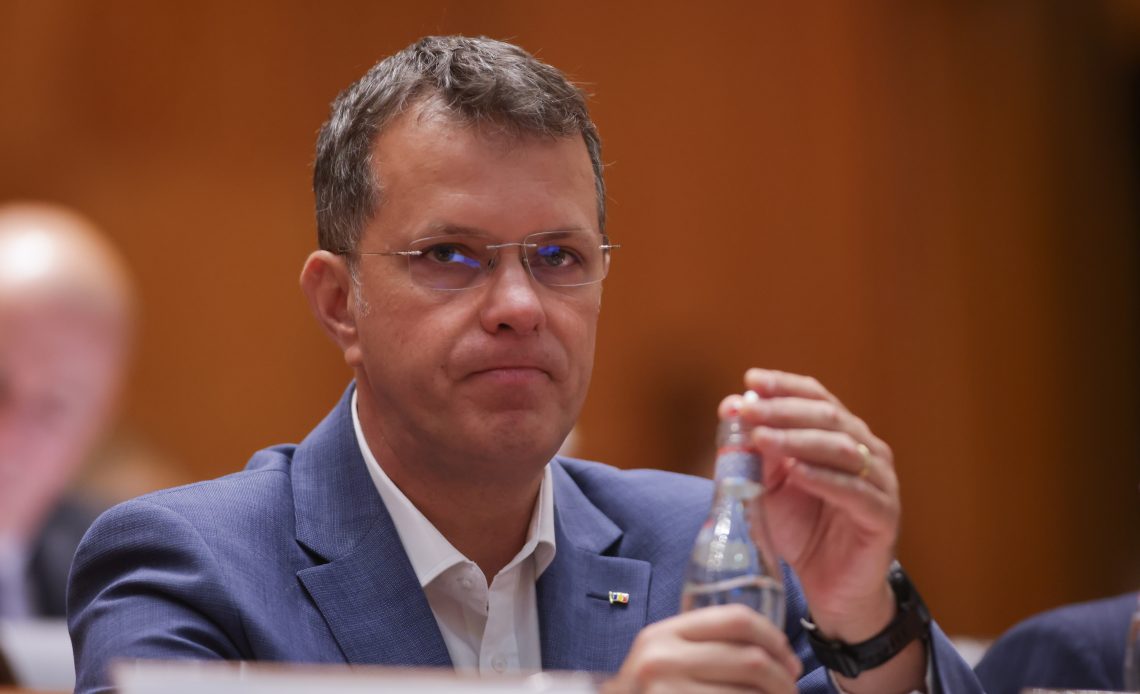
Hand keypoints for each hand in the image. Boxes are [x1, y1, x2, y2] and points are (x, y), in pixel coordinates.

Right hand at [605, 605, 801, 693]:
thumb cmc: (651, 689)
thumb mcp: (665, 656)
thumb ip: (701, 642)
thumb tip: (773, 647)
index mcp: (663, 635)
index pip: (735, 619)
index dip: (773, 636)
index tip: (787, 656)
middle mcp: (663, 661)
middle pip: (751, 659)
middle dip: (784, 677)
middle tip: (792, 687)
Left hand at [721, 368, 899, 642]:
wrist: (831, 587)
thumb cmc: (804, 530)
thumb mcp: (771, 484)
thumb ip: (757, 450)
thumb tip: (733, 407)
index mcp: (842, 435)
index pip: (817, 397)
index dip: (785, 386)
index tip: (751, 379)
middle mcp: (868, 451)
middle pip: (827, 417)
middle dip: (783, 410)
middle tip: (749, 410)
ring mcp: (881, 483)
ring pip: (841, 449)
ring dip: (798, 439)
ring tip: (762, 437)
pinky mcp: (884, 517)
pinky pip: (854, 492)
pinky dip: (822, 478)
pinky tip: (795, 472)